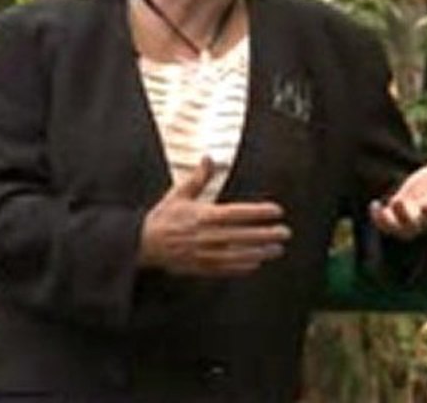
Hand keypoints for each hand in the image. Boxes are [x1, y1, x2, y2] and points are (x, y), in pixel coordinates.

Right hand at [138, 157, 290, 275]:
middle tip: (285, 233)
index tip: (276, 210)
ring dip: (259, 252)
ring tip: (277, 250)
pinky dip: (241, 267)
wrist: (141, 244)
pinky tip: (256, 264)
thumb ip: (198, 178)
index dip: (258, 212)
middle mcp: (206, 236)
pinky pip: (225, 268)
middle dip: (266, 234)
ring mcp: (204, 253)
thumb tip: (208, 158)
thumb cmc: (163, 218)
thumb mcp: (179, 194)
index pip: (237, 213)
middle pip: (242, 235)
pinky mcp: (200, 267)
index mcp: (203, 215)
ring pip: (238, 254)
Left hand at [369, 150, 426, 239]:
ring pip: (408, 225)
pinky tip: (374, 204)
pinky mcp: (390, 223)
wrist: (404, 202)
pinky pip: (384, 224)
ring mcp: (407, 221)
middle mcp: (425, 215)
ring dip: (403, 214)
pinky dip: (378, 217)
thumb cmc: (425, 189)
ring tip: (397, 202)